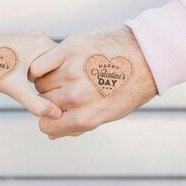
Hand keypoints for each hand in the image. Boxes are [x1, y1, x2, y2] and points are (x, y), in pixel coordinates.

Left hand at [0, 30, 61, 118]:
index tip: (41, 92)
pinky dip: (31, 70)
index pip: (64, 69)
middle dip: (47, 80)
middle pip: (55, 66)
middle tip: (32, 90)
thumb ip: (37, 104)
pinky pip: (35, 59)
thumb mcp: (15, 89)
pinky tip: (18, 76)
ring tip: (22, 82)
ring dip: (38, 76)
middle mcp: (40, 36)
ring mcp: (30, 37)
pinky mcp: (21, 41)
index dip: (55, 84)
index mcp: (44, 44)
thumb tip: (56, 115)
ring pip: (45, 64)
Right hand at [29, 25, 157, 137]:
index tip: (57, 109)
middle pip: (43, 102)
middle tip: (69, 86)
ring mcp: (72, 72)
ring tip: (68, 73)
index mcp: (86, 117)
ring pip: (40, 83)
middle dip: (52, 97)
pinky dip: (40, 66)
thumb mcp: (108, 114)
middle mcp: (76, 96)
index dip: (50, 118)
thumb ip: (78, 126)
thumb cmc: (129, 86)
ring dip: (49, 79)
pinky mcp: (70, 49)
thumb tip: (51, 136)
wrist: (146, 55)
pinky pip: (39, 65)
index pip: (45, 126)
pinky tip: (53, 64)